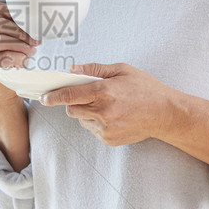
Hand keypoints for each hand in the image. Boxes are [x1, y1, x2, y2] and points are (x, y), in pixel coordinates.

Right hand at [0, 2, 39, 97]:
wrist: (2, 87)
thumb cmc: (9, 61)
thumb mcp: (12, 39)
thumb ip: (16, 27)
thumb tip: (36, 22)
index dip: (13, 13)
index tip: (31, 23)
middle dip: (21, 32)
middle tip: (36, 41)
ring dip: (21, 45)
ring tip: (32, 51)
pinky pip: (1, 57)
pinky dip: (16, 57)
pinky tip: (24, 60)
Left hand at [38, 62, 170, 145]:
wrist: (165, 114)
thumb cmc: (145, 89)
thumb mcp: (122, 70)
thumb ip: (94, 69)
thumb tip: (72, 70)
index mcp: (105, 91)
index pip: (70, 95)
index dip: (53, 96)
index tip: (44, 97)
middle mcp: (104, 111)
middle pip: (71, 109)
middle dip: (73, 103)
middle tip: (87, 97)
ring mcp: (106, 128)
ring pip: (81, 120)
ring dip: (86, 113)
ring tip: (107, 106)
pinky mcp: (109, 139)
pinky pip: (92, 130)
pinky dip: (96, 123)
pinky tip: (113, 116)